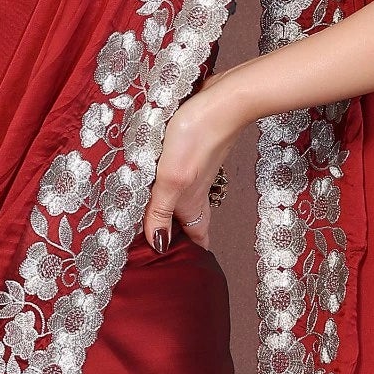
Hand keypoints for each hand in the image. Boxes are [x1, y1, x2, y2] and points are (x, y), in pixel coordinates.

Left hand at [142, 84, 243, 253]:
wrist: (221, 102)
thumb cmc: (196, 140)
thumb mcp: (169, 180)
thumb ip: (160, 212)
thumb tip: (159, 246)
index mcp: (191, 204)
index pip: (196, 240)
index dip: (189, 256)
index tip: (178, 271)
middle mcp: (195, 192)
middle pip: (190, 223)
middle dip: (179, 238)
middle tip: (158, 251)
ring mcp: (195, 172)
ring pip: (185, 201)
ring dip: (172, 213)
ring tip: (152, 222)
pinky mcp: (193, 153)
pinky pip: (181, 179)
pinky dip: (170, 188)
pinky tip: (157, 182)